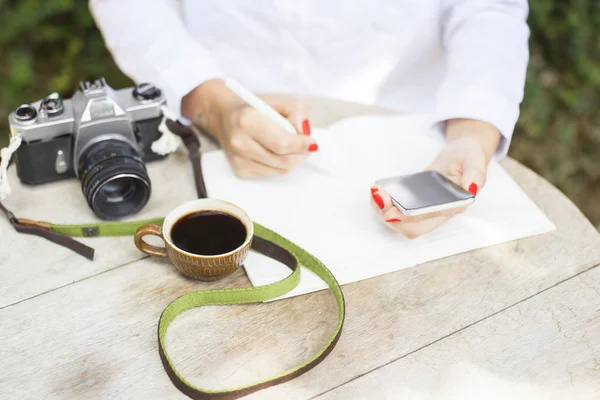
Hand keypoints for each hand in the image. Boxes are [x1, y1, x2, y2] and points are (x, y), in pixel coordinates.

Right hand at [181, 79, 316, 177]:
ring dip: (292, 160)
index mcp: (247, 120)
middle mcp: (240, 142)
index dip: (302, 144)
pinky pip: (271, 174)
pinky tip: (274, 152)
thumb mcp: (279, 100)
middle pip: (284, 160)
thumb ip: (297, 111)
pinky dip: (279, 165)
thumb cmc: (255, 108)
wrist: (225, 117)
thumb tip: (305, 132)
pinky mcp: (240, 171)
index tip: (312, 141)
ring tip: (290, 146)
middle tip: (307, 146)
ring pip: (280, 170)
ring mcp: (238, 160)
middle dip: (301, 154)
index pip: (282, 143)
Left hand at [370, 119, 501, 238]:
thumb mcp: (475, 158)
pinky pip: (398, 213)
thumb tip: (471, 188)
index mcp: (455, 205)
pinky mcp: (416, 205)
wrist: (463, 154)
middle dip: (391, 217)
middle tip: (378, 197)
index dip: (409, 219)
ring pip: (402, 224)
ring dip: (384, 213)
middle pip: (412, 228)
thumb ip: (475, 173)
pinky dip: (384, 206)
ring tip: (375, 193)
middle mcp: (440, 213)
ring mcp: (427, 211)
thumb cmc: (469, 156)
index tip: (390, 212)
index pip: (430, 219)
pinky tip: (378, 190)